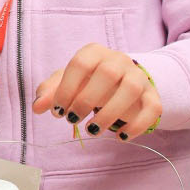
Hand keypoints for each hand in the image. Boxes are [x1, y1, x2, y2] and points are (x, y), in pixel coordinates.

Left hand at [32, 43, 161, 140]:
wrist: (123, 82)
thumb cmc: (89, 82)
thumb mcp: (68, 83)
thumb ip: (50, 92)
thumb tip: (37, 107)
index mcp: (95, 53)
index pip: (80, 63)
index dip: (66, 88)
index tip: (57, 111)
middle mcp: (119, 60)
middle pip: (107, 74)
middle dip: (86, 100)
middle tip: (72, 120)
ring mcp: (139, 76)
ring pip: (130, 90)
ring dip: (110, 113)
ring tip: (92, 131)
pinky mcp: (152, 96)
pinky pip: (152, 108)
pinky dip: (137, 125)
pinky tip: (120, 137)